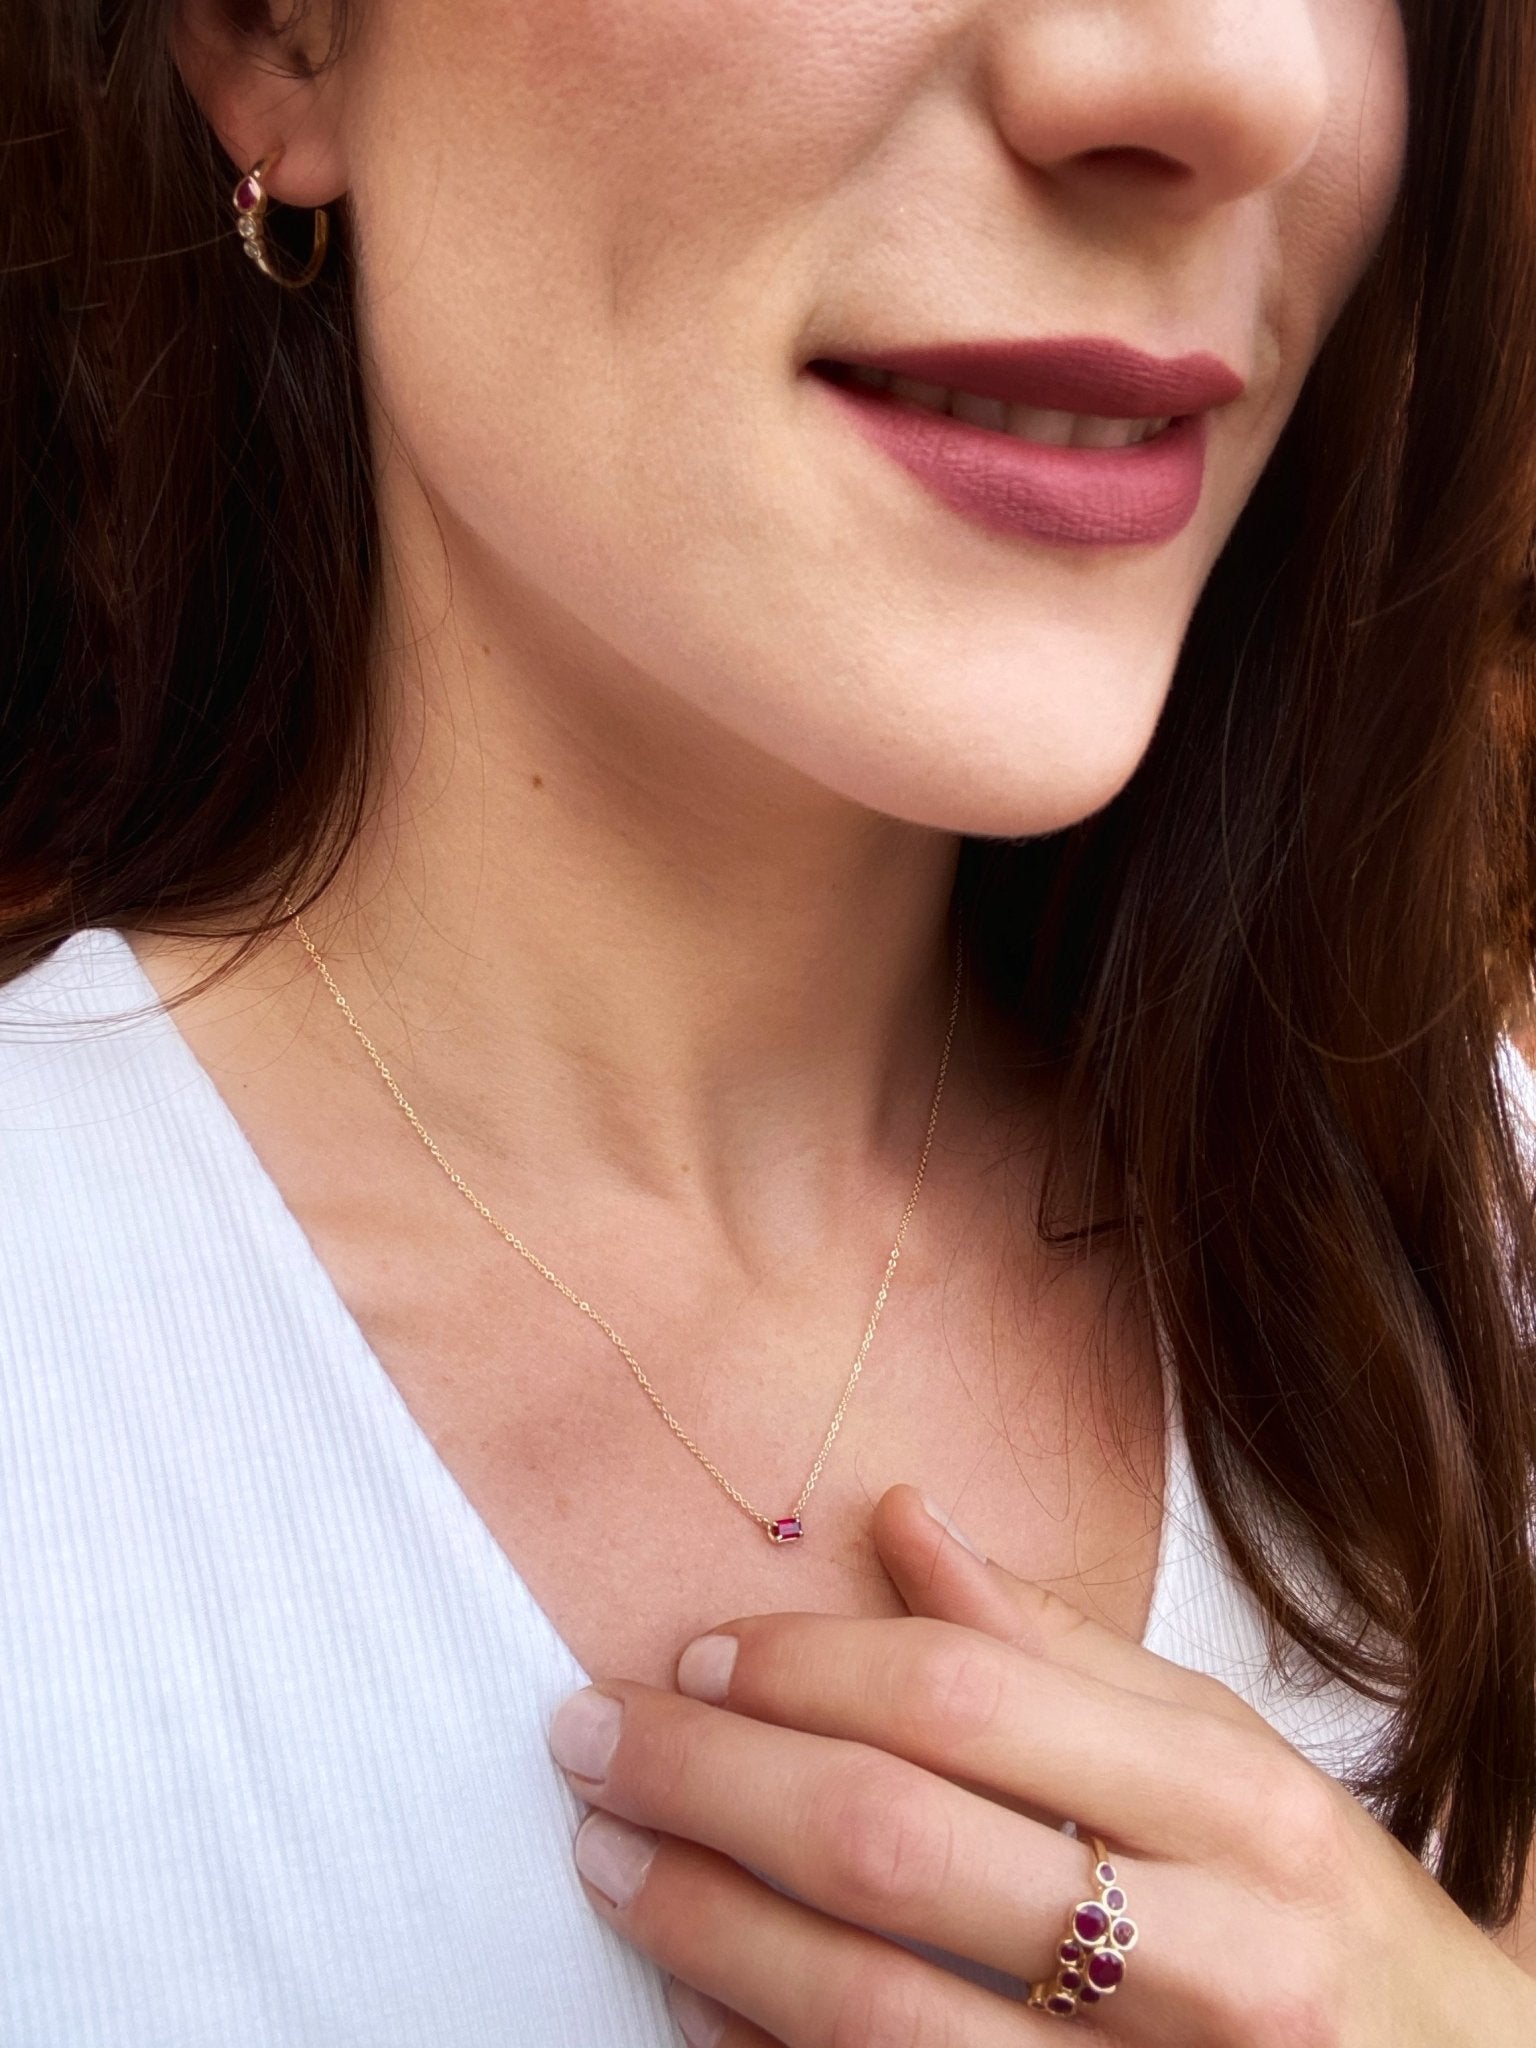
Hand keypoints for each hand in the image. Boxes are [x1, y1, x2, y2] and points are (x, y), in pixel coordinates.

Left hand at [546, 1483, 1535, 2045]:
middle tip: (594, 1737)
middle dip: (712, 1782)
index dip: (804, 1669)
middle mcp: (1206, 1953)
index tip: (700, 1652)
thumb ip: (1059, 1647)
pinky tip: (697, 1996)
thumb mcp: (1228, 1754)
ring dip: (707, 1927)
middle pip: (896, 1847)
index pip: (965, 1702)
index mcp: (1236, 1802)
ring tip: (610, 1858)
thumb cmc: (1319, 1908)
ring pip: (871, 2012)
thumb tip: (900, 1519)